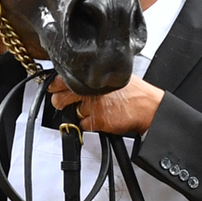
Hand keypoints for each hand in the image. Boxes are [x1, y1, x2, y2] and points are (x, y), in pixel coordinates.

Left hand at [49, 75, 164, 135]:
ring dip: (77, 113)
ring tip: (88, 110)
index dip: (55, 84)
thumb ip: (95, 77)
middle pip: (60, 98)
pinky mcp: (97, 121)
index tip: (52, 86)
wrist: (149, 108)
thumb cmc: (135, 92)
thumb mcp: (114, 76)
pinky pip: (84, 124)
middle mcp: (91, 91)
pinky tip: (99, 118)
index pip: (63, 79)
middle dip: (58, 101)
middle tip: (60, 101)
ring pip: (72, 112)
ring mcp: (93, 107)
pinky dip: (88, 123)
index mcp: (94, 77)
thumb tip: (79, 76)